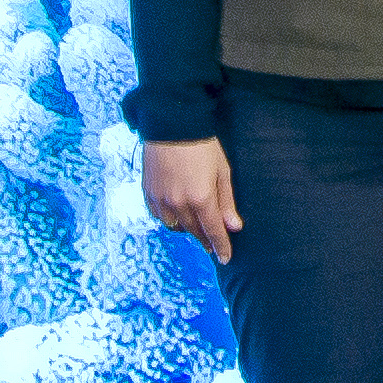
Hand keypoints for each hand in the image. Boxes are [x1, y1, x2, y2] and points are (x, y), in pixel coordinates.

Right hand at [144, 137, 241, 260]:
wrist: (171, 124)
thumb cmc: (202, 145)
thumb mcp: (222, 171)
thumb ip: (226, 201)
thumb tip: (234, 227)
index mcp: (201, 198)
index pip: (213, 231)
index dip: (221, 246)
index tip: (225, 258)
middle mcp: (179, 203)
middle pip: (195, 231)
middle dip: (205, 239)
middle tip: (213, 245)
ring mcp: (161, 199)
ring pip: (176, 227)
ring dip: (188, 230)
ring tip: (196, 228)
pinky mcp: (148, 193)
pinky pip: (160, 216)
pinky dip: (170, 220)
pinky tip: (177, 216)